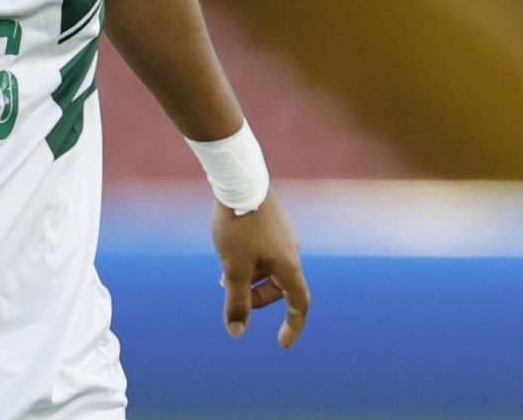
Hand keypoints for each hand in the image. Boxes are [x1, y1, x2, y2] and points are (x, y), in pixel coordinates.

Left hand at [213, 191, 310, 347]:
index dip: (293, 326)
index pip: (299, 304)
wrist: (239, 178)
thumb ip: (236, 301)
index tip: (282, 343)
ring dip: (250, 276)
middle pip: (280, 286)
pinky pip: (266, 250)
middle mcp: (292, 249)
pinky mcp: (273, 220)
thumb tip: (237, 332)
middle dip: (256, 296)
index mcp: (289, 265)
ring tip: (223, 271)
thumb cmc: (238, 225)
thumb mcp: (233, 268)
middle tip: (228, 290)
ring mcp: (284, 233)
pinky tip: (229, 249)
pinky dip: (250, 259)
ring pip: (270, 267)